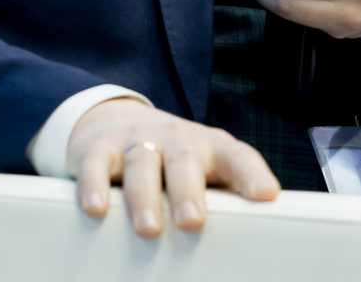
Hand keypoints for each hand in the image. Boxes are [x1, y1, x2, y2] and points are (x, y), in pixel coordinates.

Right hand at [66, 97, 278, 236]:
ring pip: (142, 162)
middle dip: (188, 191)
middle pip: (184, 161)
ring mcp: (137, 140)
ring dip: (145, 197)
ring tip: (149, 229)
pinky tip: (97, 207)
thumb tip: (250, 242)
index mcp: (209, 147)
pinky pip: (97, 164)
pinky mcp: (101, 147)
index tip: (265, 195)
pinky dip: (95, 185)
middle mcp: (175, 139)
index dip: (251, 174)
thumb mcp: (201, 171)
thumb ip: (222, 196)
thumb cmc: (171, 159)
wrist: (116, 118)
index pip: (236, 156)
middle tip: (193, 222)